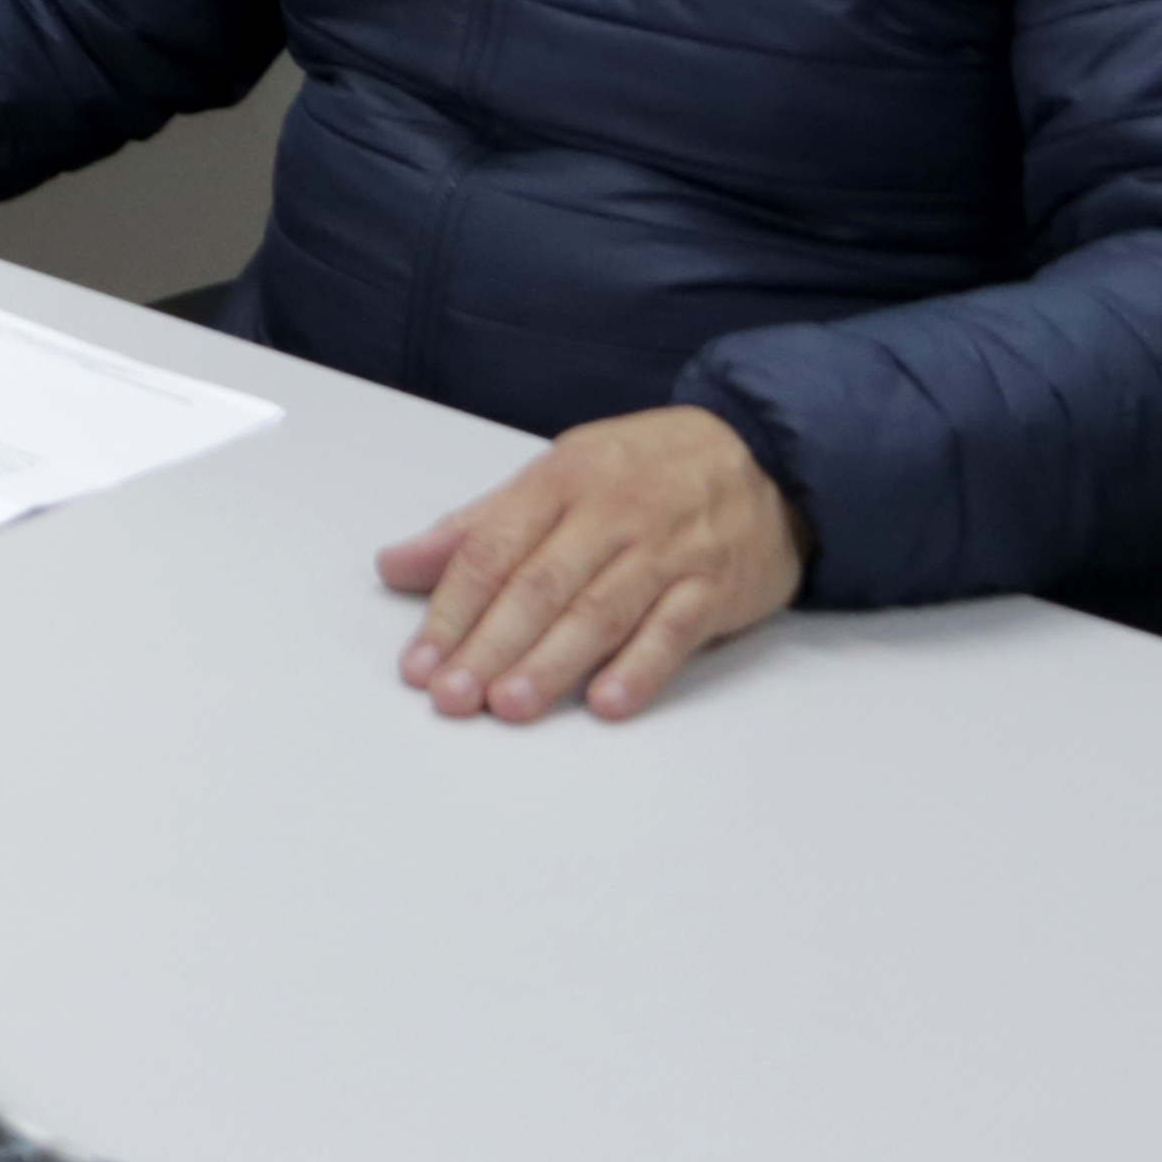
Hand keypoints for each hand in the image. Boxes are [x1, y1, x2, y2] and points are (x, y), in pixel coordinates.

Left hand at [374, 405, 807, 721]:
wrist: (766, 454)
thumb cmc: (647, 469)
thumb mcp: (559, 474)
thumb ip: (478, 525)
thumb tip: (395, 565)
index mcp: (561, 479)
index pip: (492, 548)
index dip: (450, 609)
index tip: (418, 663)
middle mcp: (610, 511)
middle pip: (538, 586)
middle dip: (488, 645)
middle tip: (450, 696)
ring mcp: (666, 549)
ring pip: (598, 611)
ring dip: (550, 663)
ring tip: (508, 706)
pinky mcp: (715, 585)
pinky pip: (673, 630)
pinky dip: (640, 668)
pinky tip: (607, 704)